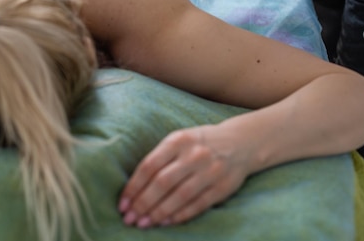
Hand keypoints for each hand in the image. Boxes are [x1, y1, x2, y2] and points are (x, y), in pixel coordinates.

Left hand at [118, 125, 249, 227]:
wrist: (241, 142)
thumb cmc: (199, 143)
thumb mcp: (179, 140)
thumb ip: (159, 158)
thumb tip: (134, 187)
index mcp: (178, 140)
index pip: (149, 166)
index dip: (134, 187)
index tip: (123, 203)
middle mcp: (193, 155)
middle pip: (162, 183)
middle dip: (143, 203)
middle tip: (129, 218)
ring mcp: (210, 171)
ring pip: (179, 196)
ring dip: (159, 213)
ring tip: (144, 223)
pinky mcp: (222, 187)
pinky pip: (197, 205)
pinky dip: (180, 215)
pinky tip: (166, 222)